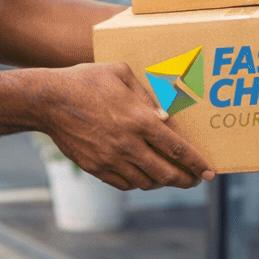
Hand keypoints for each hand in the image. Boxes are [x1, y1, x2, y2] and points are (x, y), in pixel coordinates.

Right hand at [36, 62, 214, 190]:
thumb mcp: (121, 74)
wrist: (48, 101)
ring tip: (169, 177)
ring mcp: (110, 159)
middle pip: (165, 173)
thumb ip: (147, 95)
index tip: (209, 172)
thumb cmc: (87, 80)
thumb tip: (166, 116)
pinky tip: (143, 176)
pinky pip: (124, 184)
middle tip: (194, 180)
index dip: (197, 164)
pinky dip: (138, 183)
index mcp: (139, 120)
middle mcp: (128, 144)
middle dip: (185, 180)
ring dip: (162, 182)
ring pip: (145, 182)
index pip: (177, 149)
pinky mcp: (95, 168)